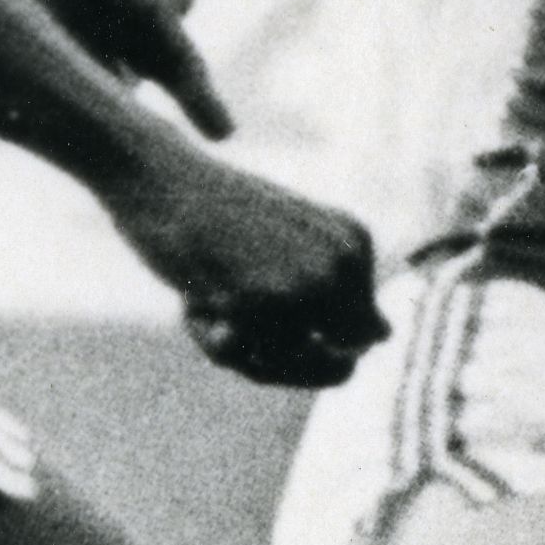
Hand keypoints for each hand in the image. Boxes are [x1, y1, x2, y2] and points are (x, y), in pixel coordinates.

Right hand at [104, 140, 384, 391]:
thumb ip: (338, 288)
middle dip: (284, 362)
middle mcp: (342, 263)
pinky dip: (206, 338)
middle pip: (337, 369)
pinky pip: (242, 361)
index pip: (364, 339)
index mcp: (355, 241)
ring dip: (241, 352)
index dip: (313, 344)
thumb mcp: (292, 239)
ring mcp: (302, 285)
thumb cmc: (213, 212)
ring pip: (287, 370)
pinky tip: (191, 299)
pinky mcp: (255, 303)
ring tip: (209, 302)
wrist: (157, 174)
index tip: (265, 298)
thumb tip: (387, 337)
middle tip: (236, 319)